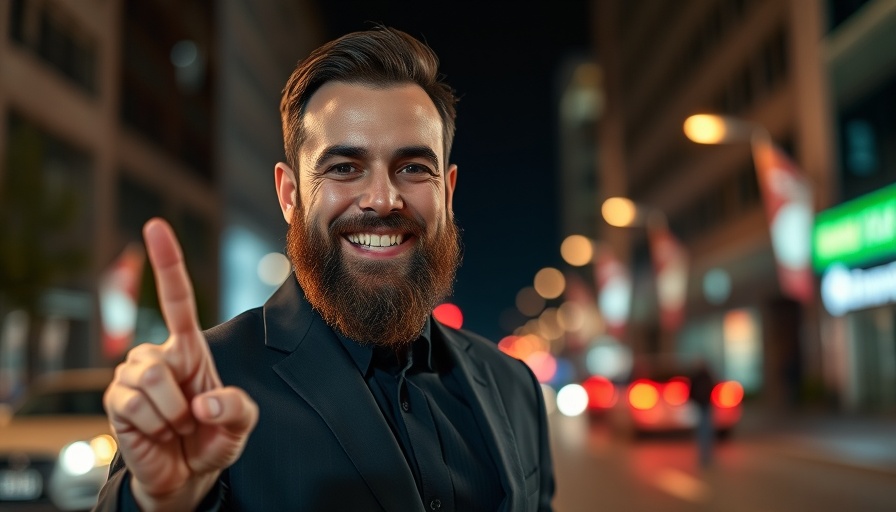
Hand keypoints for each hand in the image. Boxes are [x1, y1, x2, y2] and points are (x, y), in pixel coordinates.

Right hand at [103, 218, 257, 510]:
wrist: (187, 475)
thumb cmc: (213, 439)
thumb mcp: (241, 424)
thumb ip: (237, 409)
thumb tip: (203, 401)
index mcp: (189, 348)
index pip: (177, 299)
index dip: (166, 264)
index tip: (155, 226)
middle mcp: (157, 356)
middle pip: (161, 358)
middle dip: (184, 399)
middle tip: (191, 419)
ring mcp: (131, 378)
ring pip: (148, 381)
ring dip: (170, 413)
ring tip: (175, 426)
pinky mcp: (115, 402)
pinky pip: (134, 406)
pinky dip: (154, 425)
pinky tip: (157, 432)